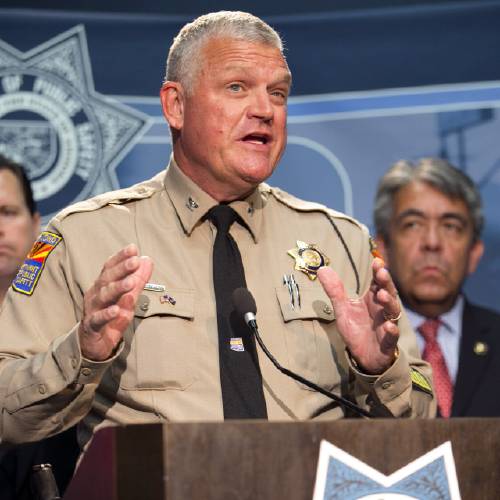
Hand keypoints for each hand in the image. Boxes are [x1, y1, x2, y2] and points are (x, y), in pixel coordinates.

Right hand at [78, 244, 152, 360]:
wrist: (94, 344)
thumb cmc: (111, 316)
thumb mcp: (128, 297)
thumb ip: (138, 280)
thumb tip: (147, 260)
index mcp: (103, 285)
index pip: (110, 267)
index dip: (121, 257)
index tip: (133, 248)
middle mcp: (96, 294)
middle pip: (107, 279)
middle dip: (121, 269)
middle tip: (135, 261)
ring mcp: (92, 309)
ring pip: (103, 297)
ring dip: (117, 288)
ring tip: (130, 282)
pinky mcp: (92, 326)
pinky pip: (98, 319)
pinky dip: (107, 314)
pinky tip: (117, 310)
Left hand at [317, 257, 399, 373]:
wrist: (362, 356)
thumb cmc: (356, 329)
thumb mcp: (342, 308)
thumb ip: (334, 290)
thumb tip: (322, 269)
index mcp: (372, 299)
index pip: (377, 282)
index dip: (378, 272)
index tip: (376, 262)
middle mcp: (382, 309)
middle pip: (388, 292)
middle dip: (386, 283)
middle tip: (381, 273)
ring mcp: (387, 325)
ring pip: (392, 312)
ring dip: (389, 302)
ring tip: (381, 294)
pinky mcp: (387, 343)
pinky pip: (392, 337)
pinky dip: (392, 331)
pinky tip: (389, 326)